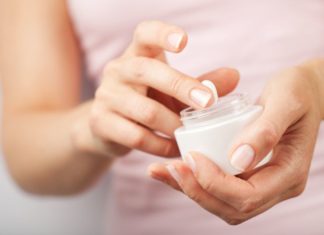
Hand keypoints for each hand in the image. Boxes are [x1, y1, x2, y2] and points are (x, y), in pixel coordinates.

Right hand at [71, 20, 238, 157]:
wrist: (107, 126)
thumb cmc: (146, 101)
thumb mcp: (171, 90)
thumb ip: (199, 83)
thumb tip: (234, 76)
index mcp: (136, 55)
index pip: (144, 33)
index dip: (162, 33)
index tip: (185, 41)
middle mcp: (117, 71)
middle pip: (147, 71)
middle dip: (181, 86)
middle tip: (208, 102)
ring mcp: (106, 96)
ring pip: (145, 111)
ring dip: (174, 126)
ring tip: (191, 135)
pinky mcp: (100, 122)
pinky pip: (137, 137)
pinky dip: (161, 146)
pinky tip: (175, 149)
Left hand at [148, 64, 321, 223]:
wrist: (304, 92)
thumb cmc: (298, 92)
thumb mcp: (286, 102)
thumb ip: (266, 130)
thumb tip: (238, 159)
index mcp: (288, 175)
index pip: (248, 196)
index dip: (215, 183)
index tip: (192, 157)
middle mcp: (275, 186)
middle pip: (230, 207)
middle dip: (197, 190)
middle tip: (170, 167)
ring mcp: (260, 183)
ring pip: (221, 202)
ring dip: (190, 189)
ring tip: (162, 170)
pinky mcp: (246, 174)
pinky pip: (218, 187)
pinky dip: (194, 181)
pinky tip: (172, 168)